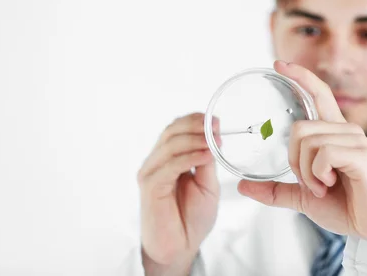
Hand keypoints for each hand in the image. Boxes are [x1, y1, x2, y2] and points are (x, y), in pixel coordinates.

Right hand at [137, 113, 219, 274]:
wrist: (181, 245)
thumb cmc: (192, 217)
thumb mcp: (207, 184)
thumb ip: (207, 162)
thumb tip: (214, 138)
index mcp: (169, 157)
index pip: (177, 129)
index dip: (194, 120)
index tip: (215, 120)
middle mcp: (157, 162)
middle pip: (171, 132)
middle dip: (195, 126)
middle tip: (215, 127)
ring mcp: (151, 172)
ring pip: (170, 145)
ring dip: (195, 140)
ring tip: (214, 142)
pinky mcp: (150, 186)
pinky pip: (170, 165)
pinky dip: (189, 157)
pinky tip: (206, 156)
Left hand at [238, 61, 366, 265]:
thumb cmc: (345, 207)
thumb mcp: (303, 197)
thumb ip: (275, 189)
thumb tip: (243, 186)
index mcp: (334, 133)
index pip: (319, 93)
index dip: (300, 76)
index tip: (278, 64)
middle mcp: (346, 130)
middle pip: (299, 128)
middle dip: (295, 161)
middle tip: (311, 183)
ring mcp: (355, 140)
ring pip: (308, 142)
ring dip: (307, 173)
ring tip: (323, 187)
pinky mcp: (361, 155)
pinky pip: (323, 154)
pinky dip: (318, 176)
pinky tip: (331, 185)